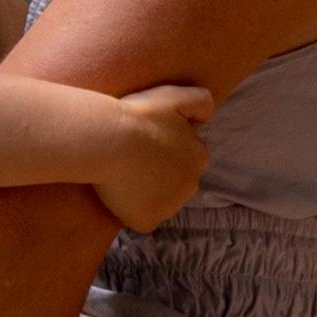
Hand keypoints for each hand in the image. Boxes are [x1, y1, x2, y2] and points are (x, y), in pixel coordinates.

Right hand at [88, 81, 219, 231]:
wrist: (108, 140)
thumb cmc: (139, 116)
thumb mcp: (175, 96)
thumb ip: (201, 102)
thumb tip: (208, 118)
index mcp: (199, 157)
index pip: (183, 159)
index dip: (162, 152)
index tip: (143, 143)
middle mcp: (191, 185)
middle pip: (174, 183)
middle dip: (158, 175)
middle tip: (131, 159)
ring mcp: (170, 207)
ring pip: (159, 202)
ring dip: (146, 193)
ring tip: (122, 175)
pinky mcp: (147, 221)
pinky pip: (141, 219)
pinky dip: (131, 210)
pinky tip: (118, 193)